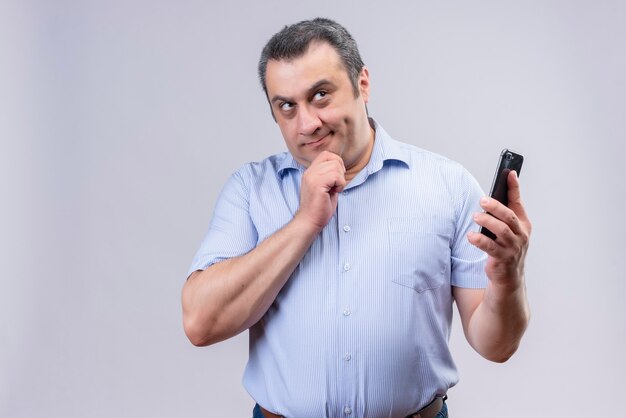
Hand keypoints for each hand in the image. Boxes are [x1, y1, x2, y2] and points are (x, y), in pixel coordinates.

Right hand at [296, 151, 346, 230]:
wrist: (309, 221)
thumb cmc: (319, 208)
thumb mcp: (324, 186)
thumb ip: (329, 175)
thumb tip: (340, 166)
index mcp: (310, 172)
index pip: (326, 154)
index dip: (336, 163)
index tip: (336, 178)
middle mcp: (309, 172)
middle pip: (333, 159)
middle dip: (340, 171)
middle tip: (336, 185)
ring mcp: (312, 177)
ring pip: (336, 167)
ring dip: (340, 179)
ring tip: (334, 190)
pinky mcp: (317, 184)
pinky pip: (336, 176)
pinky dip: (340, 184)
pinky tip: (334, 193)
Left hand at [468, 170, 531, 286]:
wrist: (509, 278)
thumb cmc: (505, 249)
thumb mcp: (507, 231)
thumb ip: (500, 216)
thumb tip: (486, 198)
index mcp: (522, 225)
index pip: (517, 202)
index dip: (514, 187)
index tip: (509, 173)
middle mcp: (521, 235)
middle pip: (509, 216)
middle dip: (496, 206)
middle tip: (483, 199)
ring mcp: (513, 247)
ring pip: (502, 230)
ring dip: (487, 221)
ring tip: (475, 216)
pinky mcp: (503, 259)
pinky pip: (491, 247)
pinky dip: (480, 240)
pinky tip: (470, 236)